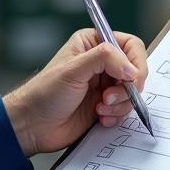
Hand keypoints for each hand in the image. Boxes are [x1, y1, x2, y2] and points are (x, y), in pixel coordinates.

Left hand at [2, 28, 147, 155]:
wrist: (33, 125)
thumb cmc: (44, 93)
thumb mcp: (73, 70)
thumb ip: (104, 59)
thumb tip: (131, 68)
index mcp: (93, 44)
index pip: (130, 45)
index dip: (135, 62)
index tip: (130, 79)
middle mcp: (102, 63)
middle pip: (135, 71)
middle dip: (127, 88)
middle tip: (108, 97)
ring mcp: (104, 85)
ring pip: (132, 93)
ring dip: (120, 104)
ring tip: (99, 108)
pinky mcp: (105, 106)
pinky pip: (125, 110)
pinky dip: (116, 116)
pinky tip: (100, 118)